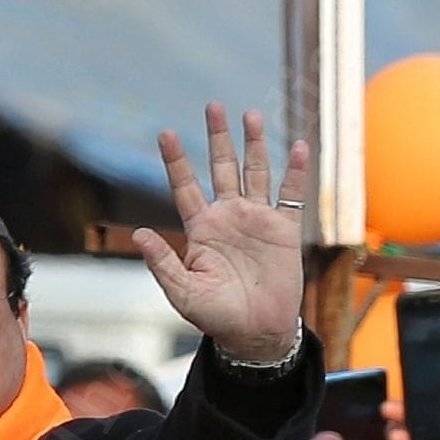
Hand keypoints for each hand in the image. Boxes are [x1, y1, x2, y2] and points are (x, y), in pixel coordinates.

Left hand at [134, 105, 306, 364]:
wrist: (256, 333)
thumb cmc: (216, 317)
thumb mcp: (183, 293)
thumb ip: (163, 263)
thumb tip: (140, 234)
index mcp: (201, 230)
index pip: (185, 186)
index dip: (176, 160)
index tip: (164, 133)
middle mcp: (228, 218)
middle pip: (222, 168)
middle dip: (217, 138)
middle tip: (213, 106)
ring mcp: (257, 221)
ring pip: (256, 173)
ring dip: (254, 145)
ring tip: (251, 115)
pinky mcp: (284, 232)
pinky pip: (291, 196)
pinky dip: (296, 172)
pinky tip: (300, 147)